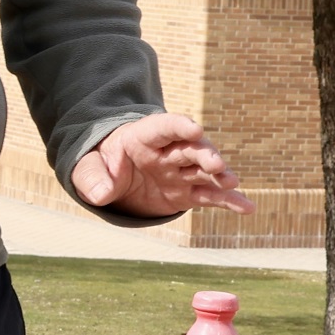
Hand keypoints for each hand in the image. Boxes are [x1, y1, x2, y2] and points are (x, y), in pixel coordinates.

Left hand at [71, 114, 254, 218]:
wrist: (113, 179)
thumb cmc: (101, 165)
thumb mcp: (87, 168)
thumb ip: (92, 178)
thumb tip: (100, 194)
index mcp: (143, 137)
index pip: (163, 127)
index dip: (179, 126)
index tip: (194, 128)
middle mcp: (168, 152)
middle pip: (190, 149)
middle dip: (204, 154)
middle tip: (216, 164)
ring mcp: (181, 172)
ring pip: (205, 171)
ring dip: (220, 176)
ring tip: (232, 183)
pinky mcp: (187, 192)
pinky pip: (210, 196)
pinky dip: (228, 202)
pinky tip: (247, 208)